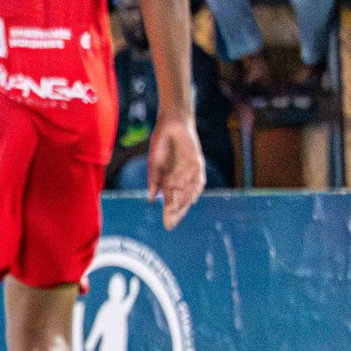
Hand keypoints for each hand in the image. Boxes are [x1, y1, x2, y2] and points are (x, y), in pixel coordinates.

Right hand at [146, 113, 205, 229]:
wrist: (172, 124)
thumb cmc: (161, 143)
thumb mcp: (154, 163)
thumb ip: (153, 180)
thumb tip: (151, 198)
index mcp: (169, 181)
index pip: (170, 201)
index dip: (169, 213)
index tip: (167, 226)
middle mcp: (180, 179)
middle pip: (181, 201)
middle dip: (177, 212)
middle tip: (172, 224)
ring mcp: (190, 173)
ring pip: (190, 193)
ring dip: (184, 203)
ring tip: (178, 211)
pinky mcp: (198, 164)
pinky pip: (199, 180)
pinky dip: (195, 189)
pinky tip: (193, 197)